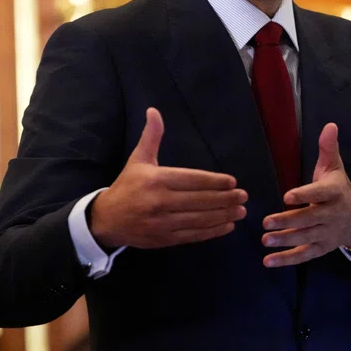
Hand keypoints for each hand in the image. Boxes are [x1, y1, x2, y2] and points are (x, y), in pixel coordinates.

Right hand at [90, 108, 247, 249]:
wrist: (107, 219)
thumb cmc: (127, 186)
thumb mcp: (138, 159)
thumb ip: (151, 136)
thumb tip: (154, 110)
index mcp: (156, 179)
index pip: (192, 180)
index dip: (214, 182)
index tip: (232, 182)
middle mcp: (160, 201)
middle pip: (199, 200)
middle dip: (225, 199)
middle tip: (243, 196)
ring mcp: (162, 222)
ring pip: (199, 219)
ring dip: (223, 216)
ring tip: (241, 211)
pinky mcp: (164, 239)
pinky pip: (193, 235)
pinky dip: (212, 232)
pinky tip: (227, 226)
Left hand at [261, 123, 350, 267]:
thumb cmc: (340, 189)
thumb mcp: (335, 167)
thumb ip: (328, 148)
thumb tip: (329, 124)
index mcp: (334, 192)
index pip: (319, 193)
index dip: (305, 195)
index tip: (288, 196)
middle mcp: (331, 214)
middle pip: (309, 219)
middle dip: (288, 221)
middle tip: (266, 222)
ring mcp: (327, 233)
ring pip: (306, 238)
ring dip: (285, 241)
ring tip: (264, 240)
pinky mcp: (322, 247)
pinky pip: (305, 255)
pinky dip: (287, 260)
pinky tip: (269, 261)